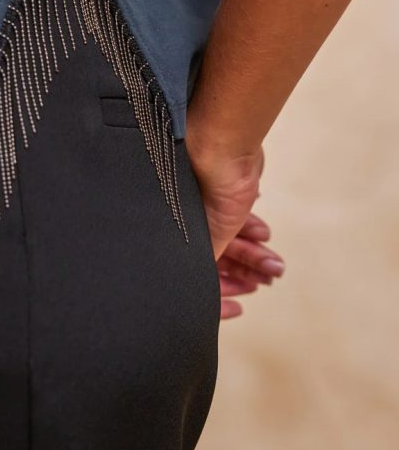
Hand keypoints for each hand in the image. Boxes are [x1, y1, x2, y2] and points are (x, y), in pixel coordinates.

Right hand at [185, 140, 284, 318]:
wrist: (223, 143)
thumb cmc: (204, 182)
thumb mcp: (209, 237)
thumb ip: (210, 264)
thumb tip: (211, 293)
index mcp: (174, 232)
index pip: (195, 272)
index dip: (218, 292)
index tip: (238, 305)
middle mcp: (184, 220)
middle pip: (215, 256)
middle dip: (242, 273)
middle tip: (264, 282)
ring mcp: (203, 205)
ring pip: (229, 238)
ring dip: (254, 255)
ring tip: (275, 266)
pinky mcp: (222, 191)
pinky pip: (237, 219)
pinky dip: (252, 231)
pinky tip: (264, 234)